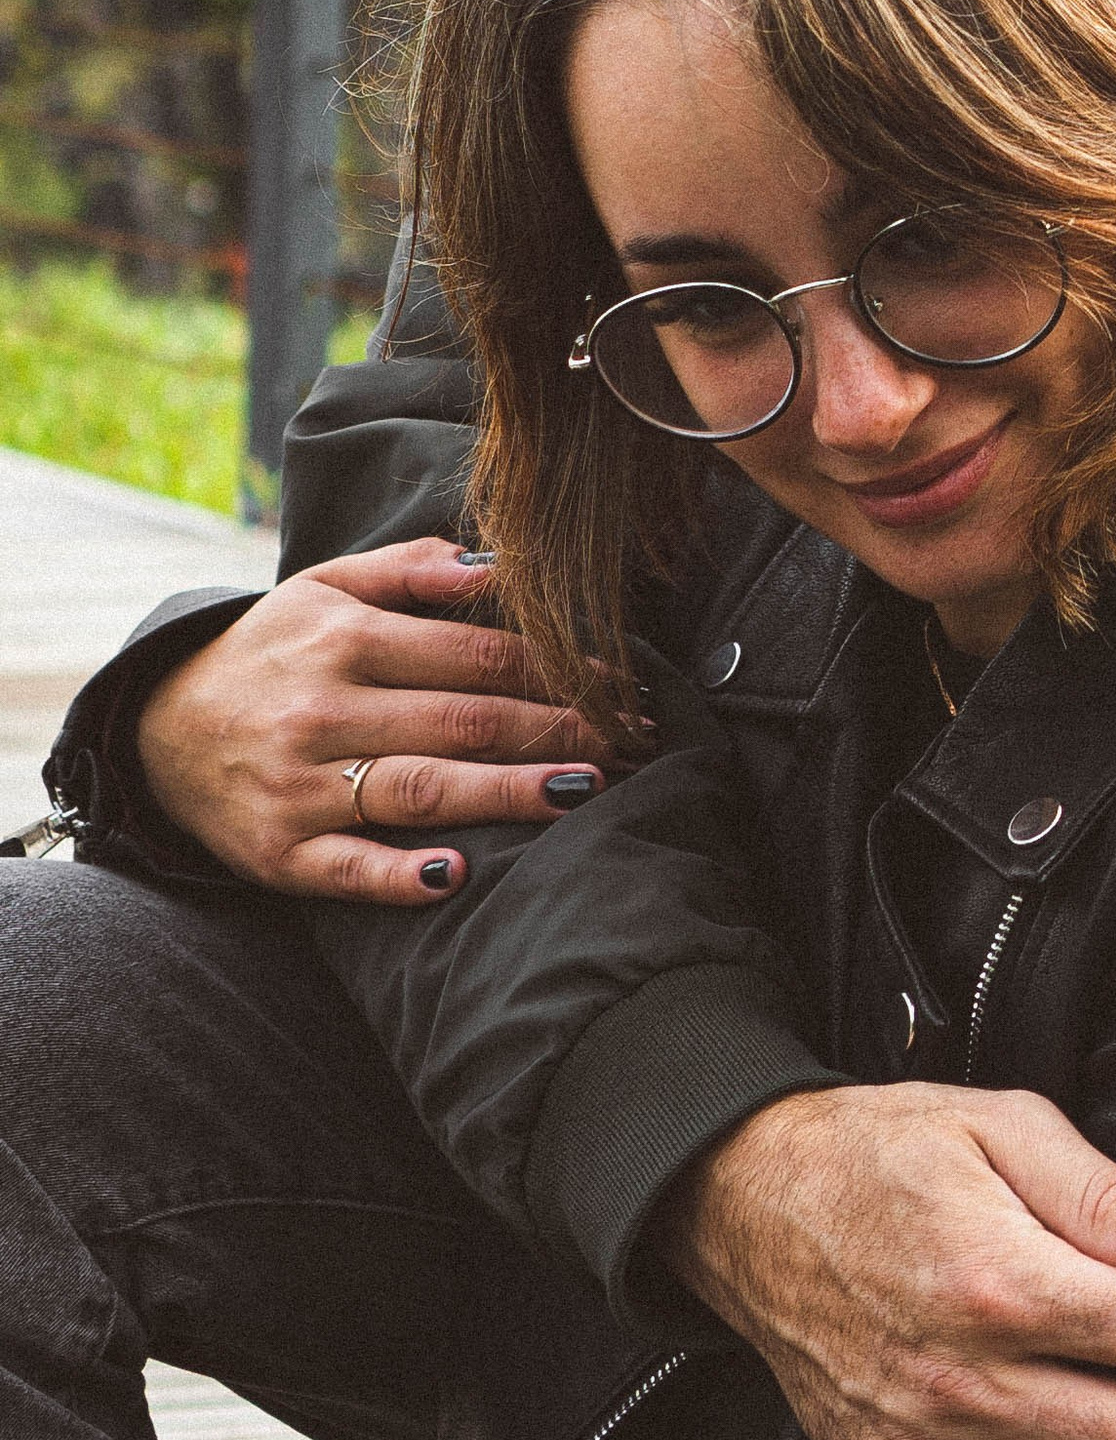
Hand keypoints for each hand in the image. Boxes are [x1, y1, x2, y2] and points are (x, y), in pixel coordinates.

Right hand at [132, 538, 618, 900]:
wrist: (156, 727)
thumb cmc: (271, 651)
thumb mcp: (326, 585)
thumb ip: (413, 566)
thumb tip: (500, 563)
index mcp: (346, 638)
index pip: (474, 653)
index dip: (556, 667)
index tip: (622, 682)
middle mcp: (324, 709)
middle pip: (463, 721)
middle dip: (558, 730)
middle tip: (635, 741)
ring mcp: (300, 785)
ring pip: (421, 789)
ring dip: (508, 794)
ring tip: (583, 792)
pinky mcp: (278, 852)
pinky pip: (347, 869)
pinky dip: (401, 876)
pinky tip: (460, 876)